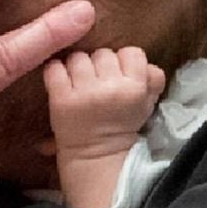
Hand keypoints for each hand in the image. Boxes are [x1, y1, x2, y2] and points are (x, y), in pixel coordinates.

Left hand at [45, 49, 163, 160]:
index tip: (119, 73)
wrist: (96, 154)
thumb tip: (149, 63)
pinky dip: (55, 72)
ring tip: (79, 82)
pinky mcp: (60, 99)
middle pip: (102, 53)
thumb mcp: (146, 105)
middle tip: (98, 80)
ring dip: (77, 67)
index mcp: (134, 88)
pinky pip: (54, 68)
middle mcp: (109, 88)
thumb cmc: (122, 125)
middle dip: (100, 65)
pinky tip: (62, 82)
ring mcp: (83, 93)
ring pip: (78, 57)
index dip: (125, 61)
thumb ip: (153, 80)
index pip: (132, 52)